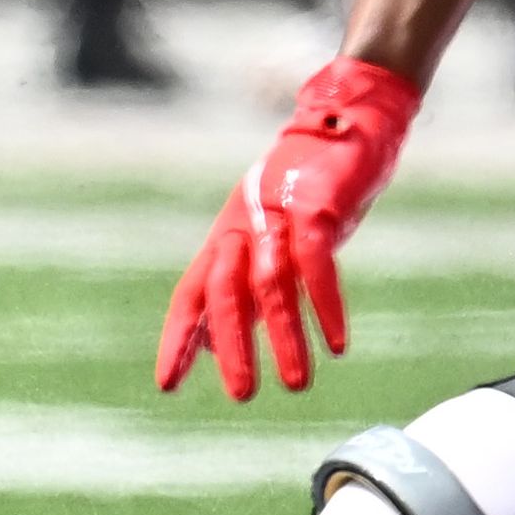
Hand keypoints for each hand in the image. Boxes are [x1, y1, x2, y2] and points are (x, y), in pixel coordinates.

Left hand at [159, 57, 418, 400]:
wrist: (348, 119)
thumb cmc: (310, 189)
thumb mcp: (270, 238)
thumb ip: (243, 286)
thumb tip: (214, 343)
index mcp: (226, 235)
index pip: (192, 292)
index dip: (180, 337)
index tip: (166, 383)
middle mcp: (244, 224)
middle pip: (224, 291)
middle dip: (232, 345)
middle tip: (241, 395)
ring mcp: (278, 212)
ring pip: (271, 283)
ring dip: (284, 337)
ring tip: (296, 384)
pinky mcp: (317, 203)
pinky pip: (316, 261)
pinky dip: (325, 304)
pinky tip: (337, 341)